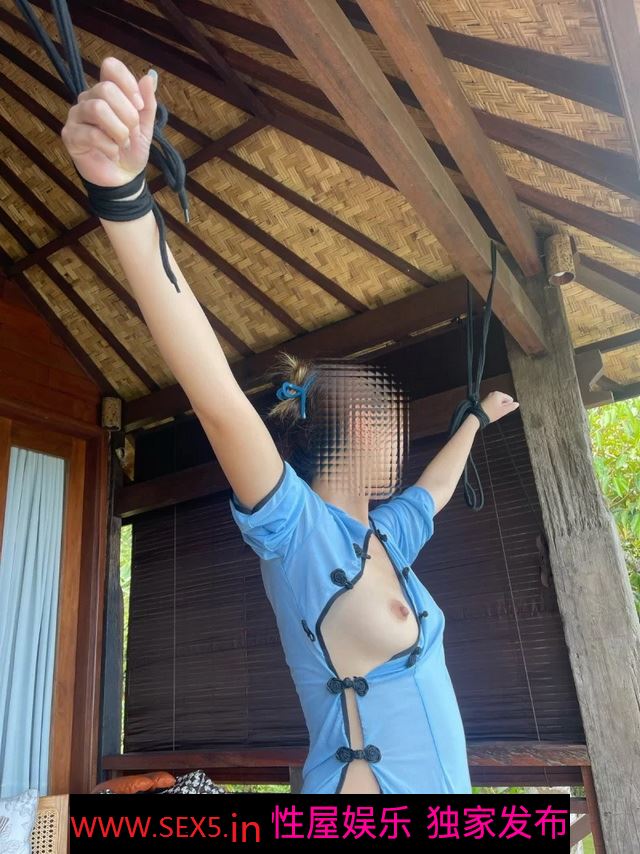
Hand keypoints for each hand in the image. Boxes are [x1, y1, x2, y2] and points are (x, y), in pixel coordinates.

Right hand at [61, 56, 156, 186]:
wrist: (123, 179)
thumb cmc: (131, 150)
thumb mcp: (146, 128)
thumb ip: (147, 104)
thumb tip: (149, 76)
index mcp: (107, 92)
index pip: (110, 67)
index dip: (127, 83)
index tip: (139, 105)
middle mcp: (88, 99)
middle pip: (105, 89)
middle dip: (127, 114)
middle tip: (131, 133)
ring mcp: (76, 116)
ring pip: (97, 108)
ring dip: (118, 131)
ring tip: (122, 144)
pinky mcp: (70, 136)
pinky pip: (91, 134)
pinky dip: (110, 147)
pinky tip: (113, 154)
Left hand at [478, 390, 518, 423]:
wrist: (478, 417)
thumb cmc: (490, 413)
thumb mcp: (503, 411)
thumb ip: (511, 407)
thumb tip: (517, 404)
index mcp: (498, 394)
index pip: (510, 399)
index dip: (508, 406)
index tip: (501, 410)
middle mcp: (493, 394)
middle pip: (504, 401)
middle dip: (503, 407)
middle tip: (497, 412)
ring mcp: (489, 397)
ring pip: (499, 403)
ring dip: (498, 408)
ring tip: (493, 412)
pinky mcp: (486, 401)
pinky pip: (494, 404)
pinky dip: (494, 408)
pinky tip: (490, 412)